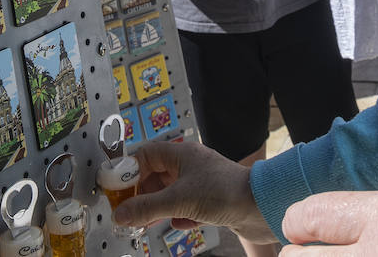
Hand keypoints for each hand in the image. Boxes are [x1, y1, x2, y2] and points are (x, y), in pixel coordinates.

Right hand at [113, 141, 275, 244]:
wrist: (262, 205)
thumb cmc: (224, 192)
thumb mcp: (178, 201)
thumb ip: (146, 208)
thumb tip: (119, 214)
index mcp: (180, 153)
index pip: (145, 155)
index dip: (128, 171)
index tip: (115, 189)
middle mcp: (190, 164)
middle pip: (156, 174)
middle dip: (141, 193)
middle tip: (128, 210)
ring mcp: (202, 181)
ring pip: (171, 191)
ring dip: (158, 206)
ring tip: (145, 222)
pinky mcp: (212, 199)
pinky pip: (187, 205)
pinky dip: (178, 215)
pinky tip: (177, 225)